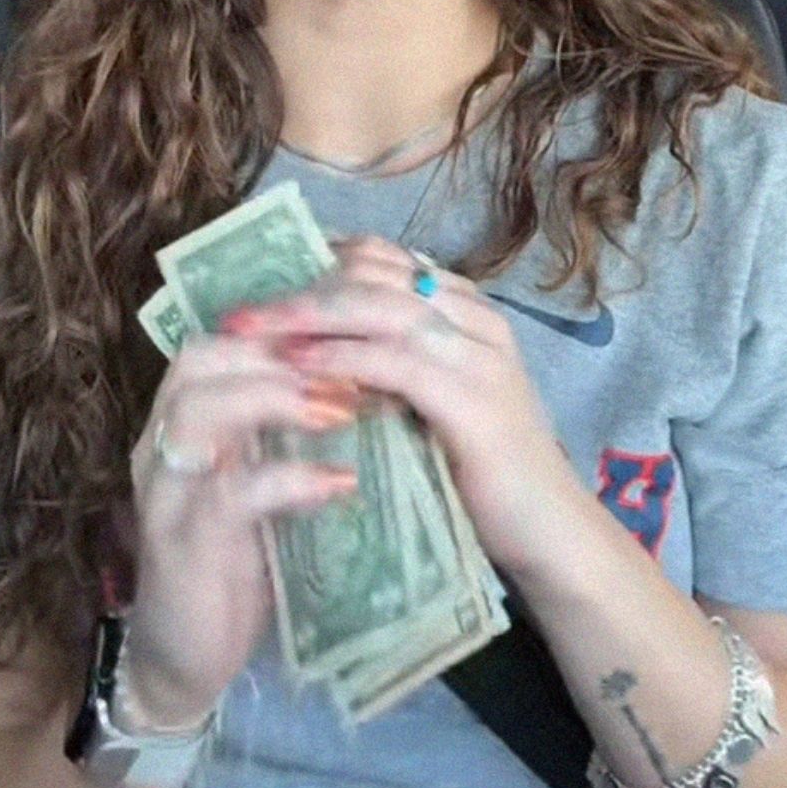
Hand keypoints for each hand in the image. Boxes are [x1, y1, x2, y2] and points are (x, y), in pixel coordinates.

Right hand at [125, 328, 359, 727]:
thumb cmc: (241, 558)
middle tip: (358, 365)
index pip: (223, 338)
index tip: (353, 333)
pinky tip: (342, 485)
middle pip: (202, 358)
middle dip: (284, 351)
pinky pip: (229, 495)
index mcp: (186, 421)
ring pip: (200, 412)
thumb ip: (296, 429)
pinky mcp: (183, 546)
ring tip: (347, 411)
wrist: (189, 657)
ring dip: (281, 399)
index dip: (286, 326)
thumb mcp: (269, 478)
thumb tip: (376, 376)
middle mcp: (165, 445)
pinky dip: (290, 480)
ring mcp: (168, 494)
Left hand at [217, 234, 588, 586]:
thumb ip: (393, 367)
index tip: (260, 283)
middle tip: (238, 311)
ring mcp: (481, 356)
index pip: (386, 260)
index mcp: (470, 312)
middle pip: (377, 274)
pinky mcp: (475, 400)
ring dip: (307, 315)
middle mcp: (479, 320)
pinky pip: (396, 362)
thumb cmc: (485, 472)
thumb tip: (314, 348)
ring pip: (382, 307)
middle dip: (299, 286)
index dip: (318, 263)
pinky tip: (298, 367)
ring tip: (250, 333)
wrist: (548, 527)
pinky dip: (341, 359)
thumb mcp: (433, 403)